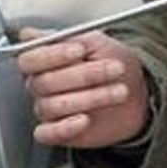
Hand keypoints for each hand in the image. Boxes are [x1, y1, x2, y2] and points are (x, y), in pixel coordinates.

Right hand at [15, 30, 148, 148]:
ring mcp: (48, 108)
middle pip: (44, 83)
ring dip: (89, 98)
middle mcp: (41, 85)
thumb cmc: (113, 63)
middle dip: (84, 75)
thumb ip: (64, 38)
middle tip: (113, 70)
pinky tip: (84, 119)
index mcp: (43, 60)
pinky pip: (47, 133)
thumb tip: (29, 34)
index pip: (29, 59)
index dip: (52, 55)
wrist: (137, 91)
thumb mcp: (95, 42)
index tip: (80, 51)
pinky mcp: (57, 131)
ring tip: (117, 92)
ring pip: (51, 106)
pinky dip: (64, 128)